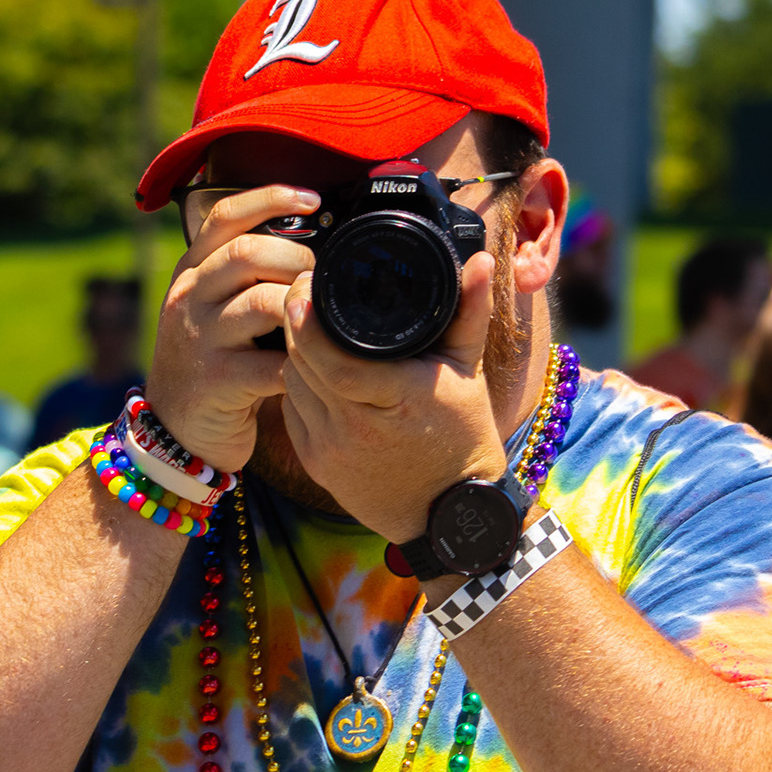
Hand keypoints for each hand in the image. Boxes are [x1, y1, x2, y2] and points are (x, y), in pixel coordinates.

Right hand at [146, 186, 319, 470]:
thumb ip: (246, 278)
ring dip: (304, 308)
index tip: (313, 197)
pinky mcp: (215, 381)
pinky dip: (304, 362)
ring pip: (261, 303)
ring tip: (323, 320)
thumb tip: (312, 243)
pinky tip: (317, 365)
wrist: (174, 433)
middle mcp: (188, 298)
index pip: (224, 217)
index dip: (269, 198)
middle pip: (247, 255)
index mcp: (191, 272)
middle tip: (324, 278)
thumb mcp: (214, 311)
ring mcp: (198, 339)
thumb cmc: (213, 365)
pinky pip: (272, 363)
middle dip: (298, 259)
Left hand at [277, 251, 509, 543]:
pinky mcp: (315, 464)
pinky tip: (312, 368)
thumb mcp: (468, 370)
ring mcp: (330, 450)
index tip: (306, 284)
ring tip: (307, 325)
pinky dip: (297, 384)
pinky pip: (291, 410)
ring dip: (294, 353)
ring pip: (290, 383)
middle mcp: (355, 428)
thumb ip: (470, 312)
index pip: (329, 357)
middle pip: (301, 362)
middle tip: (303, 291)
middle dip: (294, 323)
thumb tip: (481, 260)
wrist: (447, 511)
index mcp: (395, 400)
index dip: (307, 320)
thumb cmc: (463, 435)